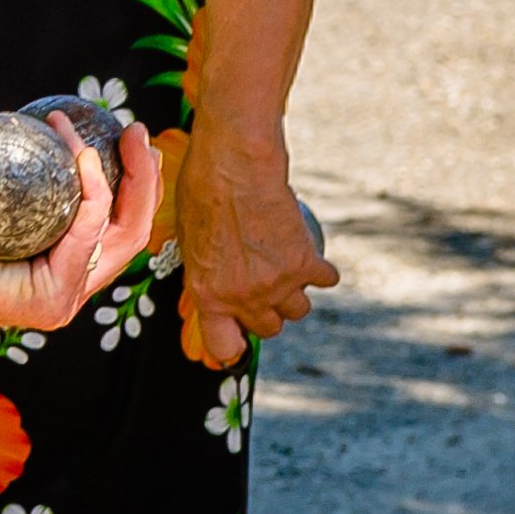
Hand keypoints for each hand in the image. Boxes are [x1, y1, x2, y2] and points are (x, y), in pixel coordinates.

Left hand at [0, 111, 169, 332]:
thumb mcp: (3, 187)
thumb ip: (35, 172)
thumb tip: (52, 123)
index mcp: (63, 267)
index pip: (116, 227)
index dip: (134, 184)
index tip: (129, 137)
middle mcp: (71, 288)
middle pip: (132, 232)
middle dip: (147, 179)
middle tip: (139, 132)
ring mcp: (65, 301)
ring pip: (121, 234)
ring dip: (131, 177)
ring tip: (127, 134)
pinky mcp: (53, 301)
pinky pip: (85, 233)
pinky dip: (93, 191)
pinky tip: (85, 156)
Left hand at [172, 129, 335, 368]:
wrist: (234, 167)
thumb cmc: (201, 193)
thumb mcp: (188, 241)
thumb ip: (206, 273)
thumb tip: (214, 286)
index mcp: (209, 294)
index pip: (224, 346)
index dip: (233, 344)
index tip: (238, 338)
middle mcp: (244, 297)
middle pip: (269, 329)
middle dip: (267, 313)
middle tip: (261, 288)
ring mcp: (278, 283)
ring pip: (299, 310)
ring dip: (294, 294)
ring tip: (283, 268)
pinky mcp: (306, 263)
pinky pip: (326, 281)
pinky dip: (322, 271)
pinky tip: (309, 253)